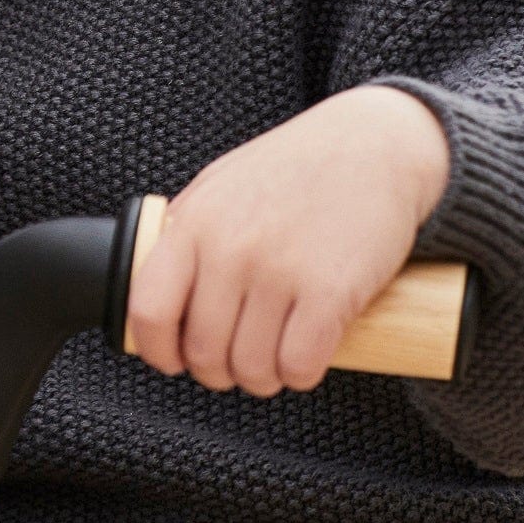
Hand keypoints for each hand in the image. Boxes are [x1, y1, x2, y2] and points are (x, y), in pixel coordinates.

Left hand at [122, 85, 454, 395]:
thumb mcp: (221, 184)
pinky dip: (300, 375)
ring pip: (252, 368)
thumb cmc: (298, 166)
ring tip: (276, 358)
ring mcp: (280, 271)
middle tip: (240, 360)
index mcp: (195, 223)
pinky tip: (307, 356)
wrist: (375, 144)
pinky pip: (299, 366)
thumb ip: (186, 231)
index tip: (175, 360)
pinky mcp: (331, 292)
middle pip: (204, 351)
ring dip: (264, 378)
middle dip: (221, 371)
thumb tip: (156, 283)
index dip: (159, 351)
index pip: (149, 310)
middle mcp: (231, 249)